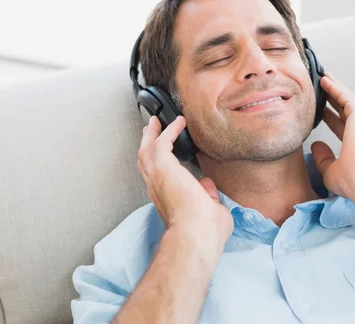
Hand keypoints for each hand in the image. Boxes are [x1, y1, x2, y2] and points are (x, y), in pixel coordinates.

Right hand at [137, 116, 233, 253]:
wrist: (196, 233)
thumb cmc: (204, 231)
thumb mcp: (209, 210)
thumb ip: (207, 196)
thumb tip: (207, 184)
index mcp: (165, 200)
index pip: (158, 179)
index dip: (159, 164)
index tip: (165, 154)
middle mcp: (156, 188)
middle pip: (145, 160)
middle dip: (147, 144)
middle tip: (151, 130)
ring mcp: (157, 177)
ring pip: (147, 149)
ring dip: (152, 134)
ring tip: (158, 122)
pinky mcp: (163, 167)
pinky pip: (163, 141)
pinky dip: (170, 130)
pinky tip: (179, 122)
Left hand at [311, 72, 354, 219]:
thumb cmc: (354, 181)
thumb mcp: (331, 171)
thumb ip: (323, 158)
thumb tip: (315, 145)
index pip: (340, 126)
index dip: (329, 118)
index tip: (319, 112)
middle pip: (344, 109)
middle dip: (333, 98)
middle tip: (321, 88)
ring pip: (345, 99)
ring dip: (334, 87)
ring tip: (322, 78)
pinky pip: (344, 95)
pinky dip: (334, 87)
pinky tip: (324, 80)